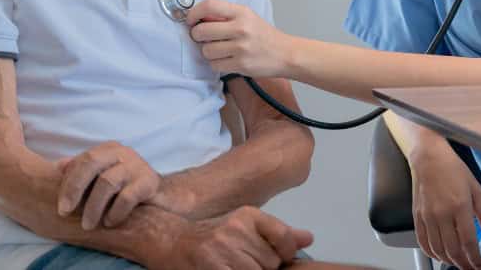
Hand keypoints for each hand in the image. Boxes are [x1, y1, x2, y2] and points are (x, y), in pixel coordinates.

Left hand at [56, 141, 162, 229]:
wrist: (161, 197)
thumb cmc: (125, 188)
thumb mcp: (104, 176)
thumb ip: (82, 171)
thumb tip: (57, 167)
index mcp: (108, 149)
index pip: (82, 160)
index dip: (68, 182)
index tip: (60, 206)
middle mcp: (122, 153)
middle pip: (91, 163)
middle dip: (74, 188)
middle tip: (64, 212)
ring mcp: (137, 166)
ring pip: (107, 182)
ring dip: (93, 207)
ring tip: (87, 225)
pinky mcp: (149, 182)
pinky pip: (127, 197)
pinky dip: (115, 212)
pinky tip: (109, 222)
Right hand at [156, 206, 312, 269]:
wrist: (171, 241)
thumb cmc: (211, 237)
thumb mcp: (246, 227)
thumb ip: (278, 233)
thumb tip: (308, 238)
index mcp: (248, 215)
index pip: (284, 237)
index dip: (286, 253)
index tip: (280, 257)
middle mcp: (236, 228)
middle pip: (271, 262)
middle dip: (262, 267)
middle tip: (243, 262)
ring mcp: (223, 248)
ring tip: (233, 266)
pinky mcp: (212, 266)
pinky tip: (226, 269)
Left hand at [186, 0, 293, 77]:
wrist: (286, 54)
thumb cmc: (264, 36)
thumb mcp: (248, 17)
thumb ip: (225, 16)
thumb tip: (198, 18)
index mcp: (242, 12)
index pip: (209, 5)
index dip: (194, 13)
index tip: (191, 20)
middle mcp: (241, 28)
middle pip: (201, 31)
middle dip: (197, 35)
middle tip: (203, 37)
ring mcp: (241, 48)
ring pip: (206, 50)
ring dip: (208, 52)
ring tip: (219, 50)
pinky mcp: (241, 65)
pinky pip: (214, 65)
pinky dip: (216, 63)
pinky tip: (226, 59)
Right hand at [409, 139, 480, 269]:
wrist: (429, 158)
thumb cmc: (452, 169)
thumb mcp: (476, 188)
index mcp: (460, 206)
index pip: (469, 242)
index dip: (475, 259)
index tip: (480, 265)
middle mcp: (442, 213)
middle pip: (453, 250)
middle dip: (464, 264)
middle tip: (471, 267)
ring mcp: (428, 216)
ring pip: (438, 249)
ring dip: (449, 261)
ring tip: (457, 263)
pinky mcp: (417, 216)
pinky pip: (423, 242)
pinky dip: (432, 253)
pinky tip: (439, 255)